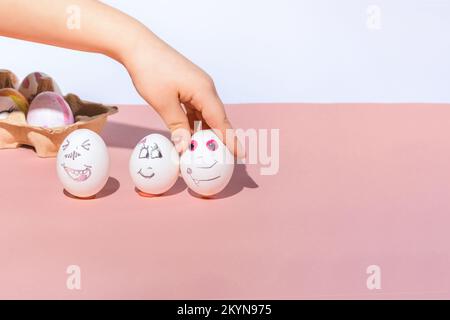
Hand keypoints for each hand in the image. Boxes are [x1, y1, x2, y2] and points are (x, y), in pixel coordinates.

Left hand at [121, 30, 243, 157]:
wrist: (138, 46)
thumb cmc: (150, 71)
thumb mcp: (163, 103)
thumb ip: (178, 127)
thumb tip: (186, 149)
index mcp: (204, 91)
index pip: (221, 121)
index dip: (231, 140)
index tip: (240, 155)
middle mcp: (205, 88)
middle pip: (218, 118)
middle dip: (221, 138)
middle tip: (224, 158)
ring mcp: (198, 86)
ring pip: (207, 114)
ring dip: (206, 131)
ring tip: (206, 150)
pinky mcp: (189, 86)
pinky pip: (197, 108)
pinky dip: (195, 122)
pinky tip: (190, 134)